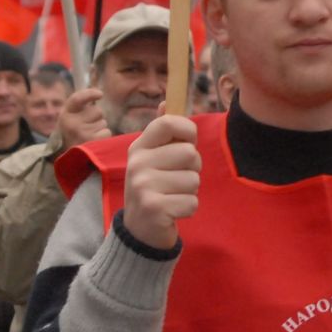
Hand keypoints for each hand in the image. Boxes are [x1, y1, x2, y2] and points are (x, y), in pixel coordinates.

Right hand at [57, 87, 109, 149]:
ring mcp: (81, 133)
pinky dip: (103, 136)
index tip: (100, 94)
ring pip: (103, 122)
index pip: (77, 98)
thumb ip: (81, 105)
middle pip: (97, 111)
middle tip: (86, 126)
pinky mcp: (92, 142)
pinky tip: (93, 142)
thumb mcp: (71, 116)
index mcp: (65, 114)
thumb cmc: (73, 131)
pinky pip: (107, 131)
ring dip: (99, 127)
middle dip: (96, 117)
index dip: (90, 94)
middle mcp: (71, 123)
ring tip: (88, 135)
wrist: (68, 155)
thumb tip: (99, 92)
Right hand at [122, 115, 199, 250]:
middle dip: (192, 169)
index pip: (170, 122)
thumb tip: (167, 102)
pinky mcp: (153, 207)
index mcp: (139, 146)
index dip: (188, 132)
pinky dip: (188, 209)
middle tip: (176, 180)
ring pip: (194, 179)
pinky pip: (192, 202)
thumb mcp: (153, 157)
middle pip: (190, 153)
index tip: (186, 144)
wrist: (139, 229)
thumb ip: (162, 132)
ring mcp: (143, 185)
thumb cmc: (155, 186)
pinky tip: (172, 211)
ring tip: (172, 195)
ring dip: (190, 191)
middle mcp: (137, 163)